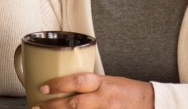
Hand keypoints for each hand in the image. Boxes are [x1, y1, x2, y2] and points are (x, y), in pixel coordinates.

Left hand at [33, 73, 153, 108]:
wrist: (150, 103)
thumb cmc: (127, 91)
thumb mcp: (107, 81)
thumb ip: (88, 84)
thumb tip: (64, 86)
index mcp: (102, 83)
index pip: (77, 81)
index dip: (58, 85)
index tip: (43, 88)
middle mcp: (104, 99)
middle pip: (74, 104)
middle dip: (53, 106)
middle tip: (37, 107)